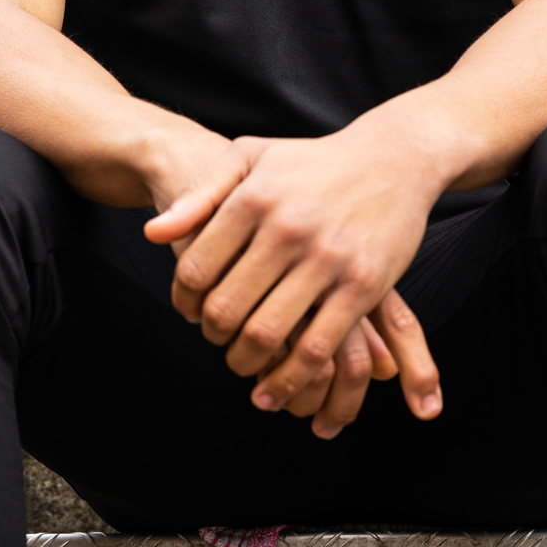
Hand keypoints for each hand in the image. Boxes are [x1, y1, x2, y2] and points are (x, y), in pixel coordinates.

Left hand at [144, 126, 444, 432]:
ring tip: (243, 364)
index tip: (190, 311)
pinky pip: (317, 348)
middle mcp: (287, 227)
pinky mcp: (363, 284)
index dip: (184, 301)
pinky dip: (289, 379)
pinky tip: (273, 389)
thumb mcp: (251, 156)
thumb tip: (154, 234)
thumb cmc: (312, 161)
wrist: (392, 158)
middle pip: (226, 308)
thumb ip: (200, 194)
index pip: (197, 269)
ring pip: (268, 334)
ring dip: (245, 363)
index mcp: (254, 198)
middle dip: (213, 336)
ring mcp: (327, 258)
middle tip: (217, 339)